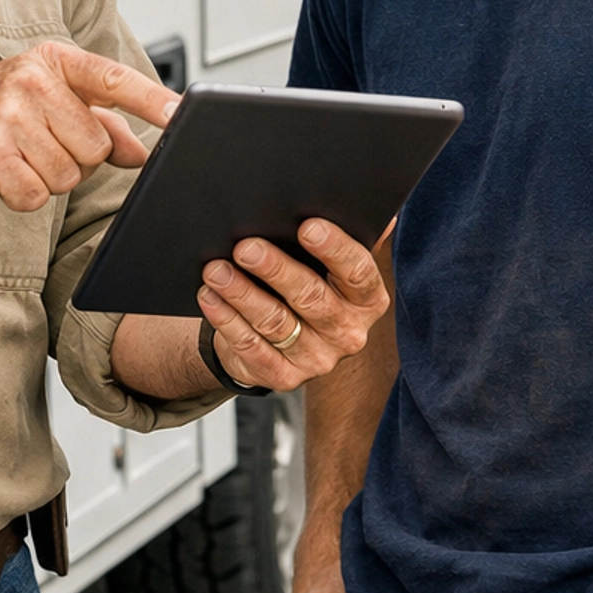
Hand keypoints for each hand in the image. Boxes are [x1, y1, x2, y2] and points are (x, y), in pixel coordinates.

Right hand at [0, 41, 175, 209]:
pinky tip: (2, 176)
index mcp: (52, 62)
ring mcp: (7, 117)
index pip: (114, 80)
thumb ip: (99, 122)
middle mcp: (31, 82)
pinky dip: (23, 196)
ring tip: (17, 157)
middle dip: (76, 158)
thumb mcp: (46, 103)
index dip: (153, 100)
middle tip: (39, 146)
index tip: (184, 115)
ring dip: (47, 178)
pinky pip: (37, 196)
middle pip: (95, 145)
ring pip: (68, 175)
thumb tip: (143, 151)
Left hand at [196, 220, 389, 394]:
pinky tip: (210, 297)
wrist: (280, 343)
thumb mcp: (330, 267)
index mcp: (367, 300)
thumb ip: (346, 241)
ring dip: (242, 293)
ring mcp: (317, 360)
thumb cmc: (307, 288)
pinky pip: (252, 347)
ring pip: (276, 322)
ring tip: (216, 269)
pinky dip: (227, 319)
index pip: (358, 272)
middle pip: (312, 297)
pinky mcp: (284, 378)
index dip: (334, 248)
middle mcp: (348, 334)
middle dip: (276, 269)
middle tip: (245, 247)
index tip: (307, 226)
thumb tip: (382, 214)